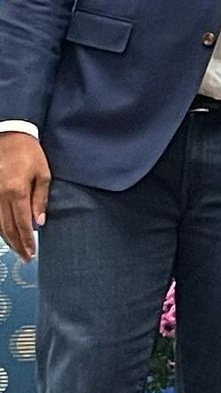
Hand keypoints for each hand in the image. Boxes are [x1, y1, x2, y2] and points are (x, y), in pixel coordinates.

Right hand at [0, 133, 50, 261]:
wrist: (9, 135)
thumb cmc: (29, 153)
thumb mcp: (43, 174)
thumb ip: (40, 200)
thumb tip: (39, 223)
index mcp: (17, 191)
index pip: (22, 224)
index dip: (27, 241)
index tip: (31, 253)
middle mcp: (0, 195)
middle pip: (7, 227)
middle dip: (17, 245)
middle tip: (25, 258)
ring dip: (7, 239)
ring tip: (16, 250)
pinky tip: (5, 234)